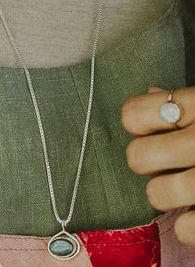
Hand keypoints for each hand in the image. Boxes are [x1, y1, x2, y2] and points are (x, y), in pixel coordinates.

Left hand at [121, 86, 194, 245]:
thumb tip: (153, 92)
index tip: (149, 126)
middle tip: (167, 158)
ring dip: (167, 191)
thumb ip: (183, 100)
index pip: (132, 114)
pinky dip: (189, 222)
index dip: (137, 122)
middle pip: (136, 157)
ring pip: (155, 194)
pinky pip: (183, 229)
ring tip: (186, 183)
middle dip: (148, 159)